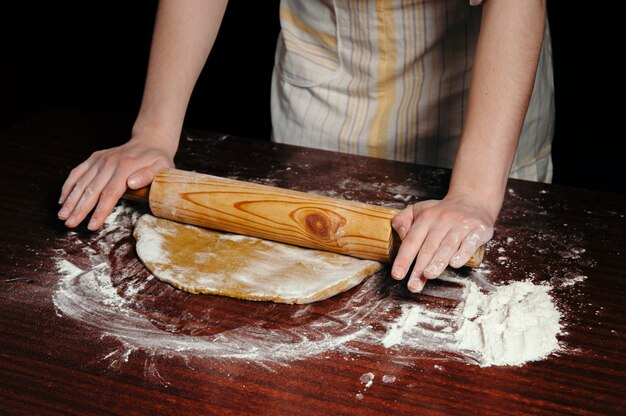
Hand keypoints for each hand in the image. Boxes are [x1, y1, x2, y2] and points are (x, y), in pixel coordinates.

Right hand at [58, 136, 175, 229]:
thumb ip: (148, 176)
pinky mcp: (94, 158)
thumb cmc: (157, 160)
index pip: (110, 193)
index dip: (100, 211)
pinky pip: (77, 172)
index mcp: (126, 168)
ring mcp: (100, 159)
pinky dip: (68, 186)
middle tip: (70, 224)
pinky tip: (62, 199)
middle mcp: (110, 163)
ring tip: (62, 216)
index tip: (92, 226)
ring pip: (81, 182)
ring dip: (70, 200)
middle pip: (92, 190)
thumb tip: (131, 183)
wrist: (150, 141)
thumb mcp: (162, 167)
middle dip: (79, 209)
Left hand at [390, 194, 494, 291]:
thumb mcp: (418, 210)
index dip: (403, 258)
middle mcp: (442, 221)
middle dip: (419, 268)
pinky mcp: (479, 229)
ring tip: (429, 275)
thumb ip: (402, 220)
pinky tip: (455, 264)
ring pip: (448, 246)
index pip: (412, 241)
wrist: (473, 200)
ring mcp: (461, 225)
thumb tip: (400, 235)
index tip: (397, 275)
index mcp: (425, 218)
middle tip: (413, 285)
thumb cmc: (440, 212)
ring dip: (438, 262)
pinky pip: (470, 243)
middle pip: (428, 247)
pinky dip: (462, 253)